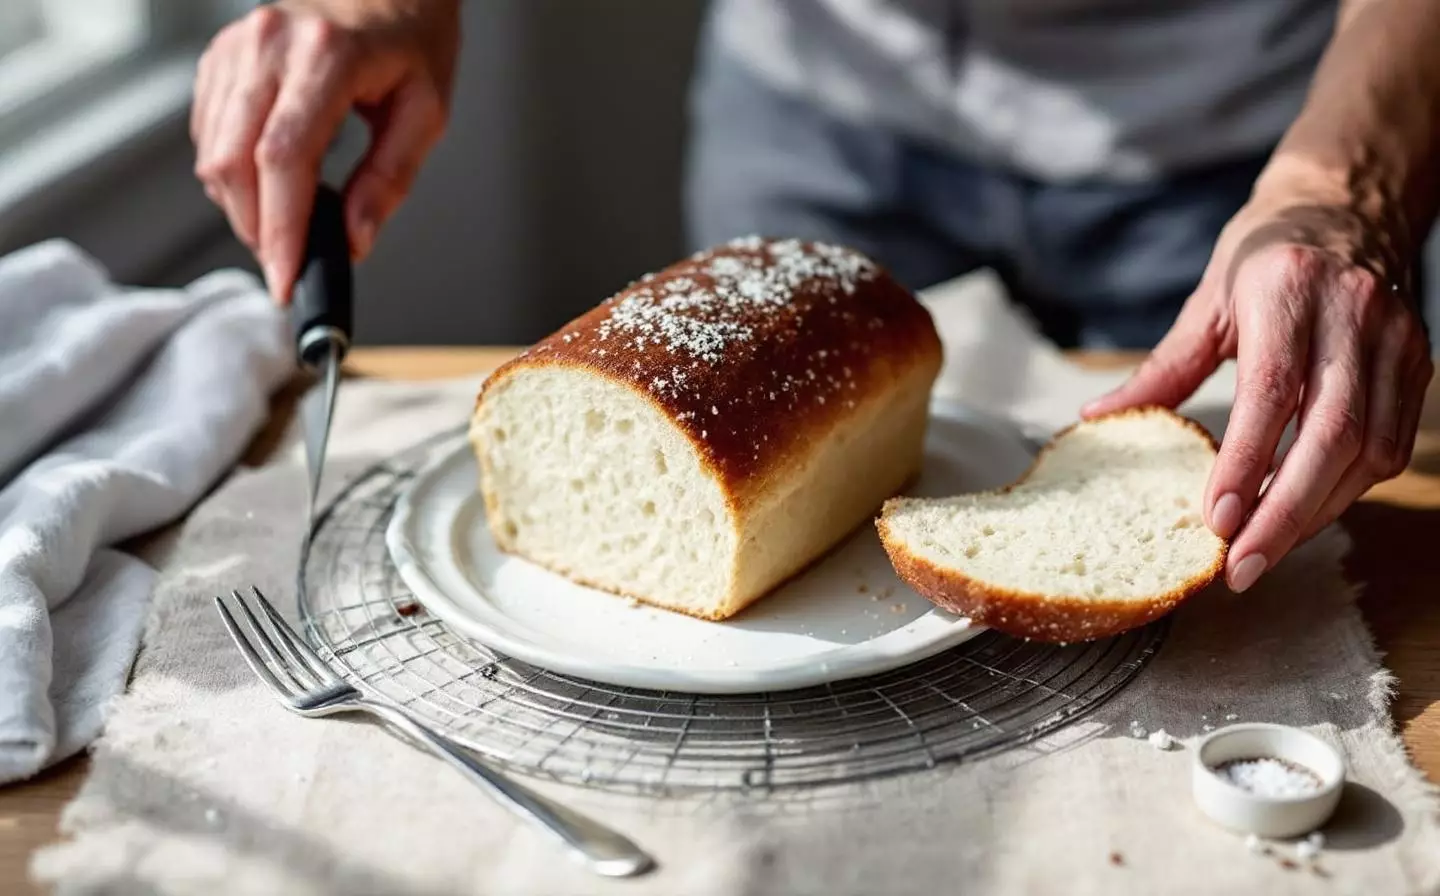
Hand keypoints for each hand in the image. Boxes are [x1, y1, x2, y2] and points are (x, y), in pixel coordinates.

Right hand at [192, 0, 459, 300]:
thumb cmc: (411, 42)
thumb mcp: (425, 114)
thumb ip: (389, 181)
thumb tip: (354, 240)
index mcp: (326, 57)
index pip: (284, 159)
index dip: (280, 229)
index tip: (285, 278)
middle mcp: (270, 45)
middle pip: (235, 161)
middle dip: (256, 230)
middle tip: (287, 266)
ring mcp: (238, 47)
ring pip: (212, 152)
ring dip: (240, 208)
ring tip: (284, 229)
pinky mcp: (221, 56)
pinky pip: (207, 132)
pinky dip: (231, 174)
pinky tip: (267, 186)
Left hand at [1084, 168, 1432, 591]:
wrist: (1347, 205)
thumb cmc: (1264, 256)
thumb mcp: (1208, 302)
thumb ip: (1162, 367)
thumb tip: (1098, 416)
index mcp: (1288, 291)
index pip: (1271, 392)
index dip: (1246, 463)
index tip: (1216, 521)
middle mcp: (1351, 315)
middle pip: (1329, 435)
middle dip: (1285, 514)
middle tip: (1242, 568)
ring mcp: (1394, 341)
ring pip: (1367, 450)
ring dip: (1316, 513)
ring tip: (1265, 552)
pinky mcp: (1417, 364)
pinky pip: (1390, 446)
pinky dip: (1348, 491)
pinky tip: (1306, 514)